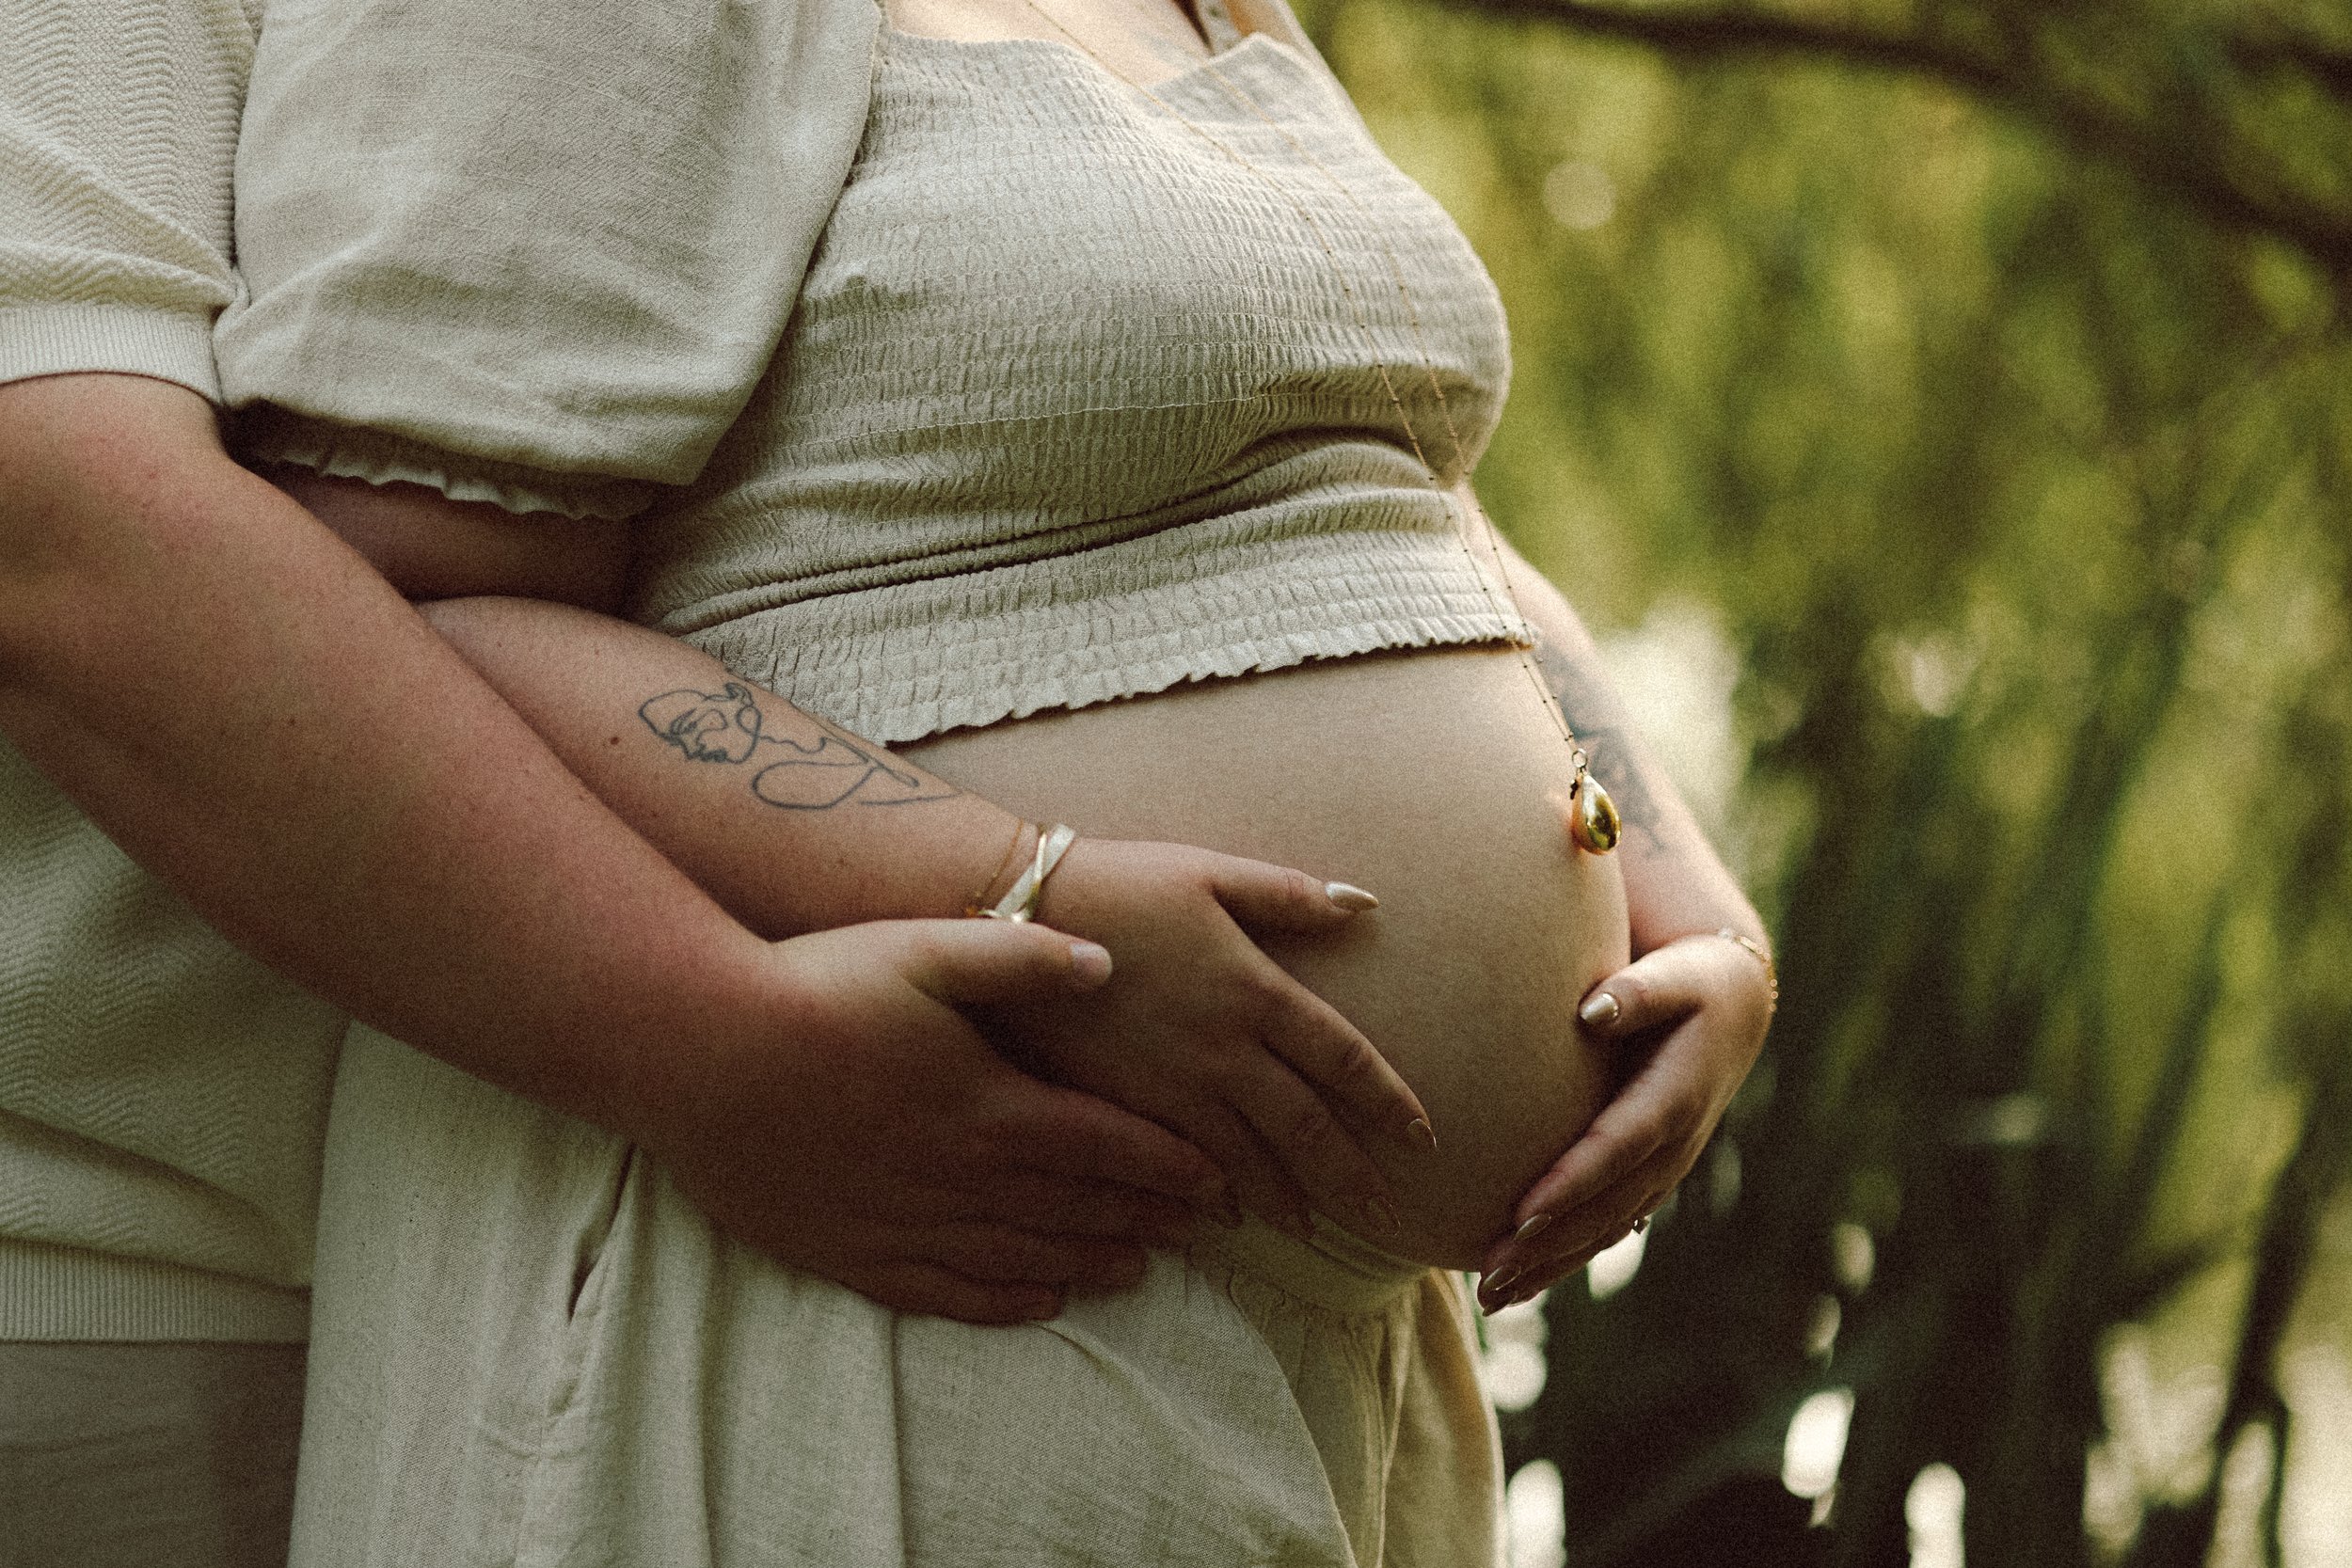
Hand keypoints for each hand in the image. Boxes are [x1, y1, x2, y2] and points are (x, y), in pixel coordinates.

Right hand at [635, 918, 1228, 1324]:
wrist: (699, 1052)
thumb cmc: (813, 985)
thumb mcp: (926, 949)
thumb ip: (1022, 956)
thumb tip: (1108, 964)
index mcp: (989, 1105)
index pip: (1106, 1146)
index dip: (1167, 1166)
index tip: (1214, 1180)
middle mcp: (959, 1177)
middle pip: (1075, 1209)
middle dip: (1144, 1219)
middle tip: (1198, 1232)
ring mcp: (906, 1221)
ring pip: (1023, 1258)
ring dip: (1089, 1262)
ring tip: (1138, 1268)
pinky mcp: (852, 1251)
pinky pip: (948, 1293)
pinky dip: (1005, 1301)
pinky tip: (1040, 1301)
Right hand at [994, 838, 1434, 1243]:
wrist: (1017, 913)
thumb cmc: (1118, 881)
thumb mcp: (1209, 871)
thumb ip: (1288, 893)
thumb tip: (1365, 904)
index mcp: (1256, 987)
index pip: (1344, 1058)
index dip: (1388, 1101)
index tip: (1423, 1139)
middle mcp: (1224, 1047)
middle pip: (1306, 1125)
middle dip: (1350, 1175)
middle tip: (1386, 1217)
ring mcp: (1172, 1083)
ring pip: (1246, 1157)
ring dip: (1286, 1199)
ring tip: (1313, 1231)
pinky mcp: (1121, 1104)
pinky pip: (1180, 1164)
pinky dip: (1210, 1193)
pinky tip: (1224, 1214)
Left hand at [1475, 930, 1773, 1310]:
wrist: (1733, 1009)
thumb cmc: (1691, 983)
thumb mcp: (1675, 977)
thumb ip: (1638, 991)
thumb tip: (1593, 1007)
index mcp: (1676, 1097)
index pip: (1619, 1146)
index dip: (1574, 1182)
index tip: (1522, 1213)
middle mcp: (1672, 1145)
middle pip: (1607, 1206)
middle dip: (1549, 1244)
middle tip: (1489, 1274)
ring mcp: (1663, 1169)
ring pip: (1605, 1230)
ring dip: (1549, 1266)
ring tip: (1490, 1298)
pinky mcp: (1648, 1178)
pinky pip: (1606, 1228)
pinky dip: (1564, 1258)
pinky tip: (1518, 1285)